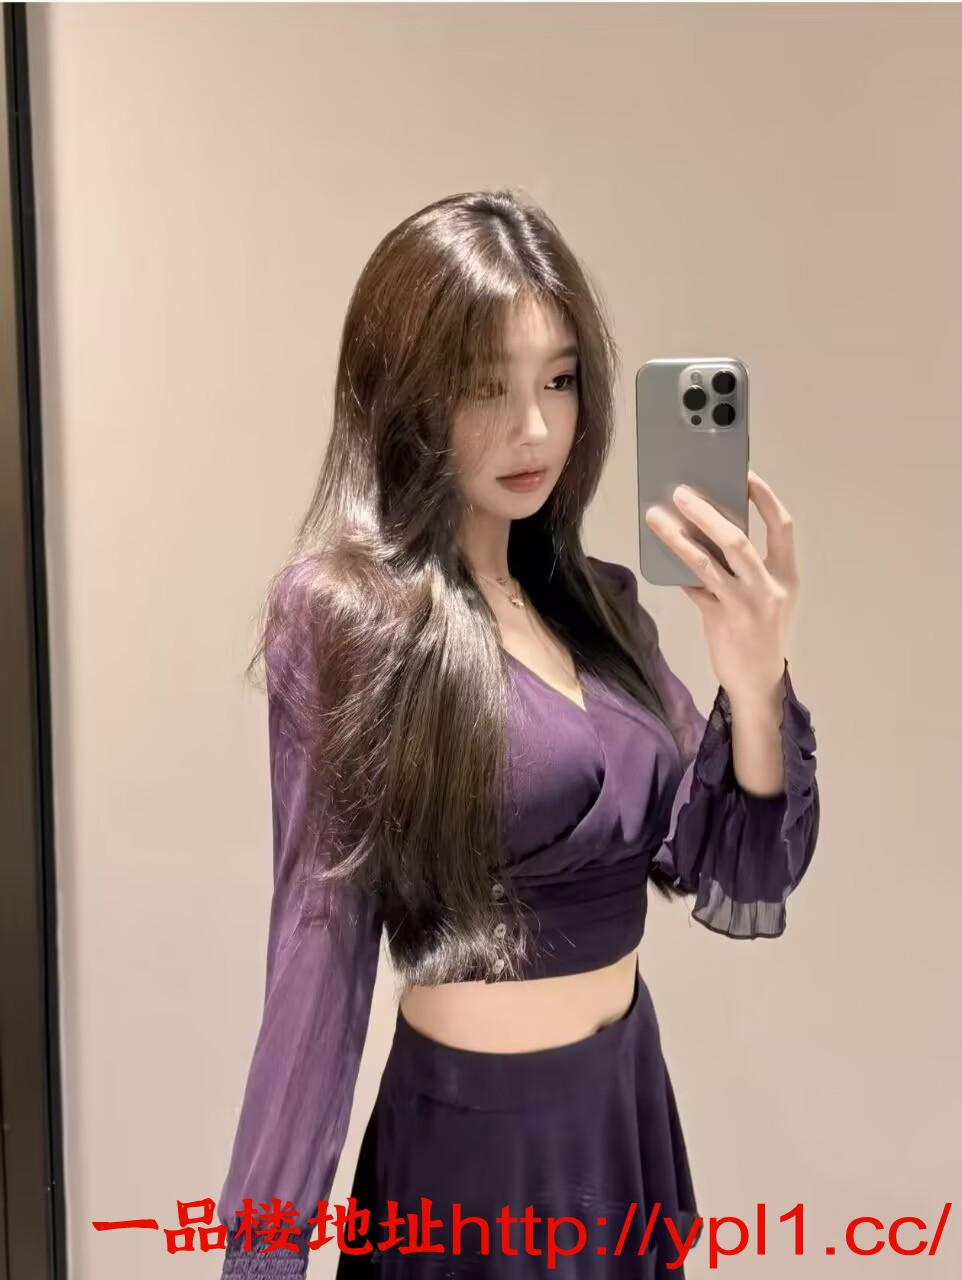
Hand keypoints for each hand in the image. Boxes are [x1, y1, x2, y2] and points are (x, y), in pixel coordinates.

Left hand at [643, 469, 798, 705]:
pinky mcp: (719, 621)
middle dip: (706, 513)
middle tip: (681, 492)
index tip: (744, 473)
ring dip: (677, 538)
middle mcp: (768, 588)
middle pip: (737, 540)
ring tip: (655, 517)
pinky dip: (675, 570)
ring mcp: (743, 605)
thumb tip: (709, 528)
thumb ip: (747, 566)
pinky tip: (658, 555)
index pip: (781, 526)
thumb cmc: (761, 631)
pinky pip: (692, 588)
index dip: (764, 497)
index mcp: (787, 575)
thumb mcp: (767, 596)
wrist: (757, 682)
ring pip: (706, 563)